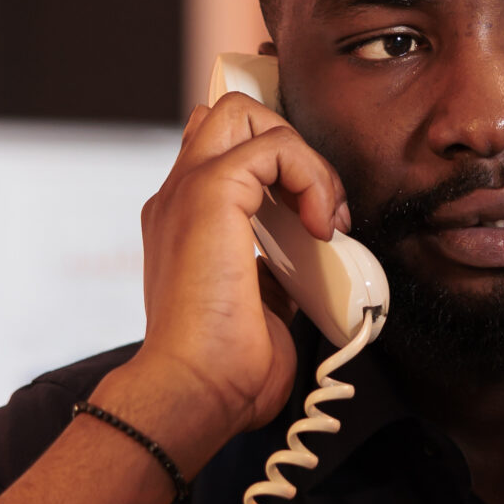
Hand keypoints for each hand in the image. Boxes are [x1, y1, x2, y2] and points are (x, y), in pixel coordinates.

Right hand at [120, 93, 351, 465]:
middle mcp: (179, 198)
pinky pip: (275, 145)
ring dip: (304, 160)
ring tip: (324, 220)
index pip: (223, 152)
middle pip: (230, 115)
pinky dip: (312, 178)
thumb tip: (306, 267)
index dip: (278, 166)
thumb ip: (275, 274)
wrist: (196, 389)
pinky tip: (320, 230)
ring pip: (245, 113)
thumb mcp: (261, 309)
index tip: (316, 221)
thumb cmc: (225, 369)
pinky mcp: (210, 194)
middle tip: (321, 211)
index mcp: (185, 222)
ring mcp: (188, 191)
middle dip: (291, 147)